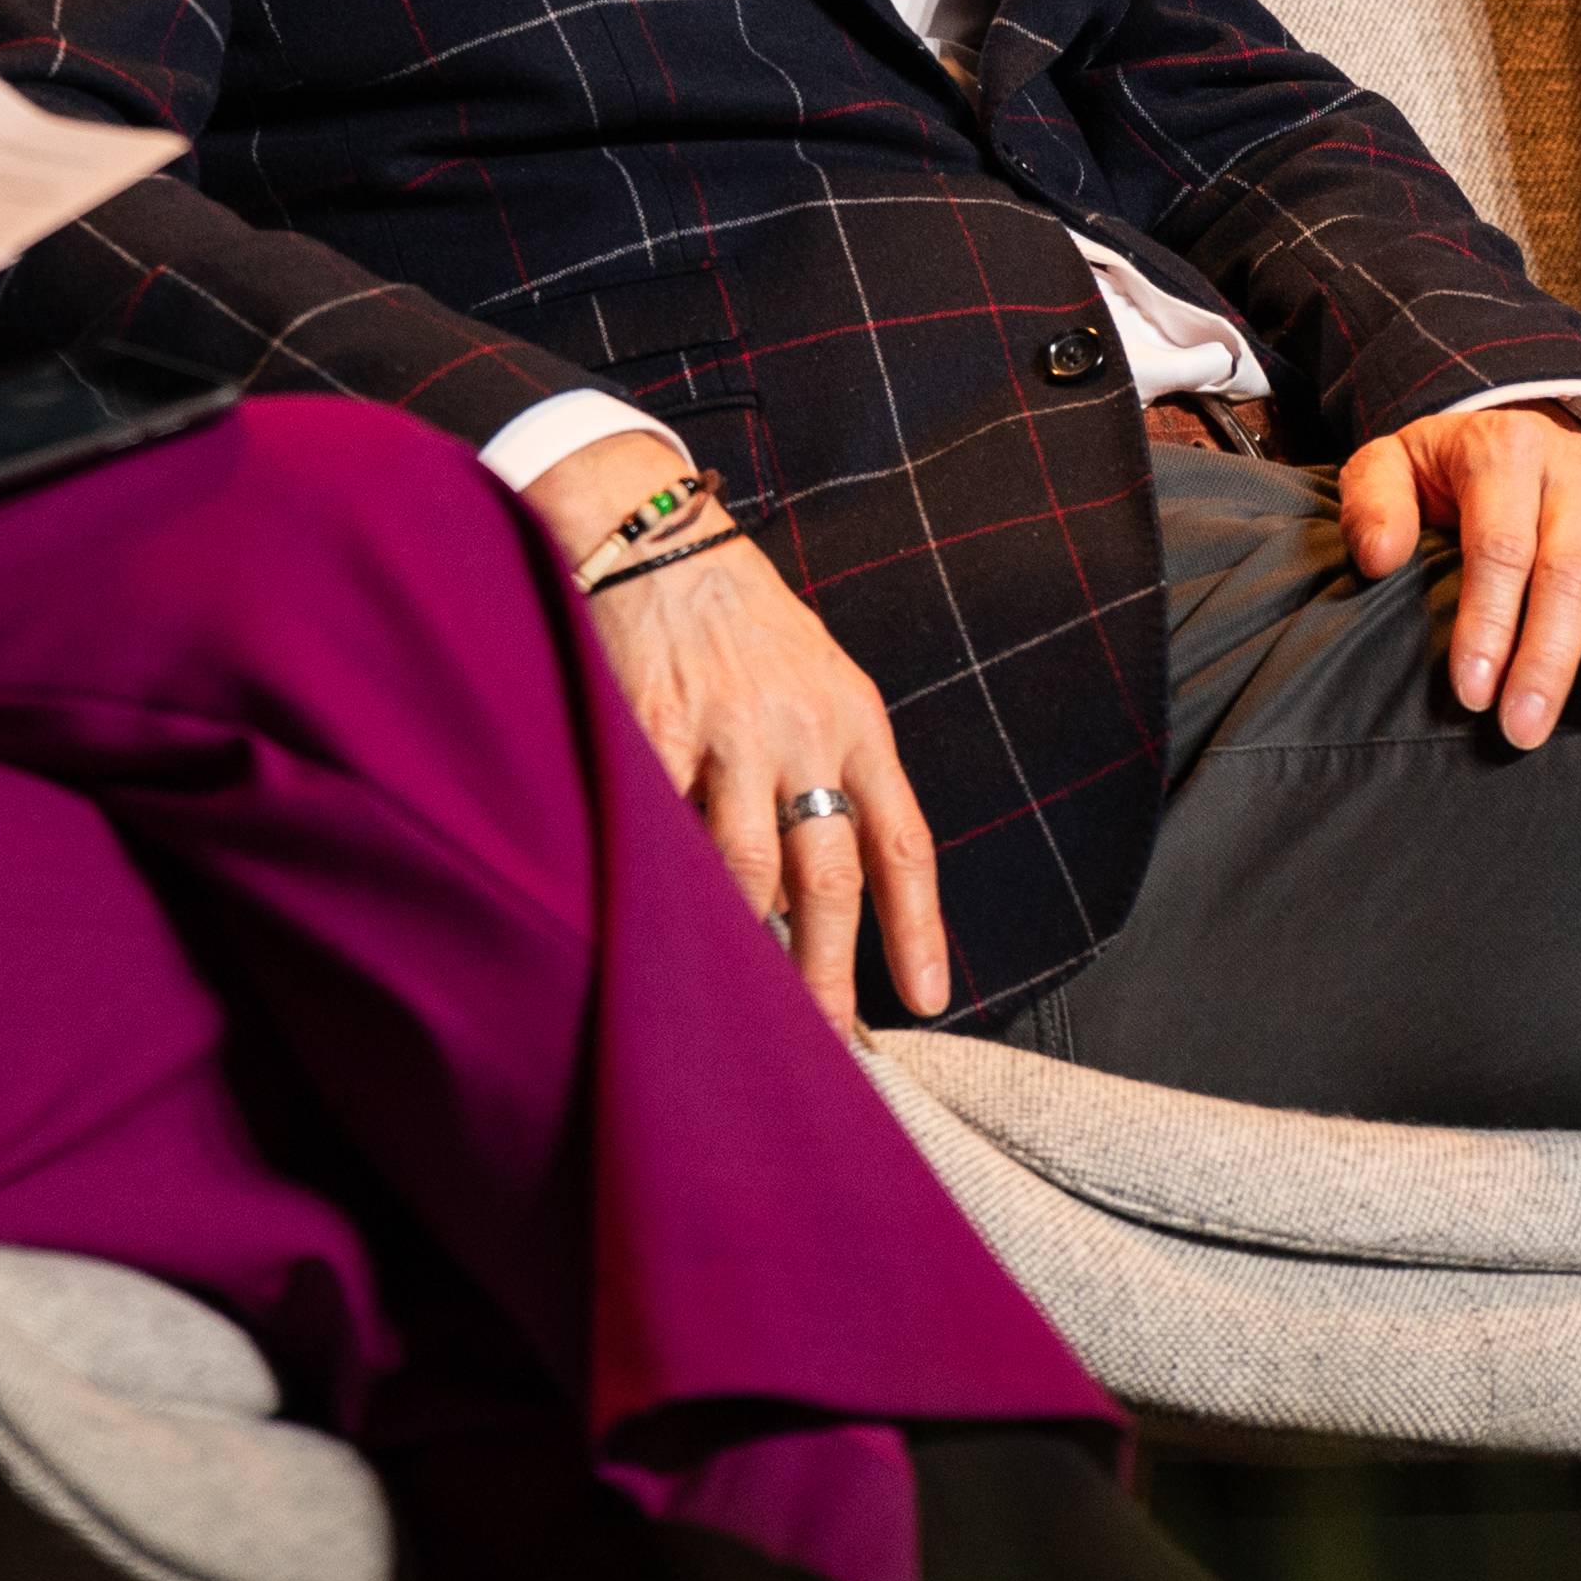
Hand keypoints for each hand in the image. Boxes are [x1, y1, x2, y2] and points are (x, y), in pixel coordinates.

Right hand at [571, 515, 951, 1025]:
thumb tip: (811, 894)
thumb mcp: (818, 680)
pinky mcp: (654, 729)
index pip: (903, 841)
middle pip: (827, 877)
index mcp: (857, 720)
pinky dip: (666, 878)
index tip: (926, 999)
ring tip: (742, 997)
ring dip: (746, 941)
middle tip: (828, 1040)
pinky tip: (663, 917)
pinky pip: (666, 827)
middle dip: (828, 971)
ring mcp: (728, 731)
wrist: (659, 541)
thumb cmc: (742, 622)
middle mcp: (803, 729)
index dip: (918, 928)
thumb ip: (828, 772)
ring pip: (747, 867)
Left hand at [1338, 404, 1580, 749]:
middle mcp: (1577, 466)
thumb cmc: (1448, 475)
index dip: (1487, 621)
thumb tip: (1378, 558)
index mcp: (1505, 449)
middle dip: (1547, 653)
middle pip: (1569, 564)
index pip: (1499, 544)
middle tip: (1524, 727)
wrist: (1514, 433)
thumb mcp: (1392, 463)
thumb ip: (1374, 500)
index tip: (1470, 692)